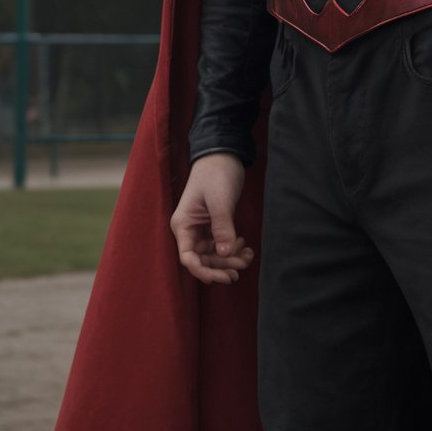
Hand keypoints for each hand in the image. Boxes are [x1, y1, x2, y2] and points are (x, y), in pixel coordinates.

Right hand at [170, 152, 252, 284]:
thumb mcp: (220, 200)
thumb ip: (222, 227)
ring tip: (248, 256)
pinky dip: (233, 248)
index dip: (204, 271)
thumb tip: (224, 253)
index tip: (224, 277)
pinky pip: (221, 244)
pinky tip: (246, 247)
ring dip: (230, 258)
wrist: (223, 154)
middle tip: (241, 267)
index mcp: (183, 225)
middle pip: (203, 259)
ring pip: (214, 253)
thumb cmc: (216, 173)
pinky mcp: (213, 225)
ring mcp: (201, 228)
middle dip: (222, 265)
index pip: (188, 258)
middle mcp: (190, 229)